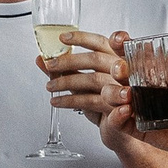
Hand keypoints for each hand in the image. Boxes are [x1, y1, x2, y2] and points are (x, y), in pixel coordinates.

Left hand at [38, 28, 133, 149]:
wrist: (121, 130)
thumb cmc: (104, 102)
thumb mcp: (84, 82)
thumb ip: (65, 69)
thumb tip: (41, 59)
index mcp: (118, 58)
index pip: (101, 42)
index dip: (83, 38)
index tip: (63, 38)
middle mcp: (125, 70)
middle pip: (96, 59)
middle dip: (69, 61)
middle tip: (50, 65)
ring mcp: (126, 88)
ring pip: (93, 79)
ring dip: (68, 82)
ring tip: (50, 86)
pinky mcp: (120, 108)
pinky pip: (92, 101)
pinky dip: (71, 101)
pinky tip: (58, 101)